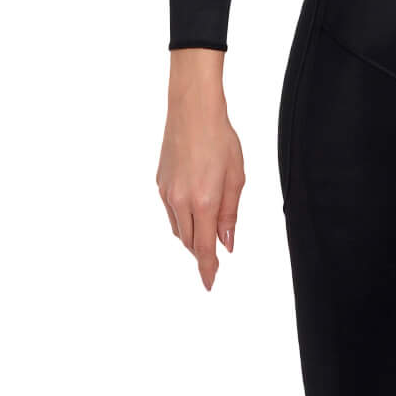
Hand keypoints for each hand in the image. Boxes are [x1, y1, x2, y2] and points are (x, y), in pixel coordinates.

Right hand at [157, 49, 244, 289]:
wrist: (192, 111)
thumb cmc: (220, 139)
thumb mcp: (236, 178)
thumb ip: (230, 215)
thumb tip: (227, 243)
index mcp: (203, 202)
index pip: (205, 248)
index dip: (207, 269)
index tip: (209, 284)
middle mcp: (180, 201)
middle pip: (189, 243)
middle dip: (202, 253)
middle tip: (214, 259)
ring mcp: (166, 193)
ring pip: (178, 229)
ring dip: (192, 236)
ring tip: (207, 232)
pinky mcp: (159, 183)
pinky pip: (171, 212)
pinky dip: (183, 218)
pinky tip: (194, 208)